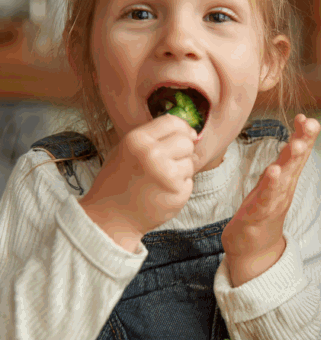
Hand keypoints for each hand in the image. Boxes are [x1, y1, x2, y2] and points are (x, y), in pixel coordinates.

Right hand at [79, 114, 200, 251]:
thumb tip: (189, 132)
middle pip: (186, 141)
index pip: (173, 122)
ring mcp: (167, 175)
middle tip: (168, 163)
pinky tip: (162, 192)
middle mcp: (152, 155)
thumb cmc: (118, 181)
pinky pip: (190, 182)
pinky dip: (180, 187)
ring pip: (191, 162)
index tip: (185, 136)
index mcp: (137, 140)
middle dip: (183, 150)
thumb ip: (153, 137)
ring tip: (160, 180)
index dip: (183, 128)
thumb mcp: (126, 149)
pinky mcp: (177, 193)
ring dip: (181, 170)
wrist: (111, 217)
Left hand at [222, 114, 319, 286]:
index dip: (304, 135)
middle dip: (305, 142)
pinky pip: (266, 198)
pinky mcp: (259, 215)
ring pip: (285, 179)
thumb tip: (297, 135)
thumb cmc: (263, 211)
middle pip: (296, 163)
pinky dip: (271, 185)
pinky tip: (274, 172)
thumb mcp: (275, 181)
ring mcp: (274, 202)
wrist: (255, 251)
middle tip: (313, 124)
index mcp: (286, 179)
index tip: (307, 118)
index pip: (298, 153)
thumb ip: (285, 159)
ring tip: (297, 144)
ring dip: (292, 161)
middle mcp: (284, 189)